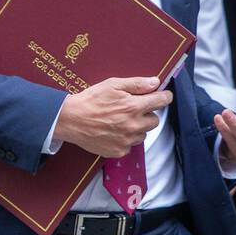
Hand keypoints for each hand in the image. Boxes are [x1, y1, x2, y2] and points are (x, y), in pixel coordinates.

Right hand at [54, 76, 171, 158]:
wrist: (70, 120)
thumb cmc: (91, 99)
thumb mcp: (113, 85)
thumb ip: (137, 84)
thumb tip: (156, 83)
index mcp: (134, 107)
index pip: (161, 102)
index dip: (164, 97)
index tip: (163, 96)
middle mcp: (133, 126)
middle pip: (154, 120)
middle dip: (147, 113)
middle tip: (132, 108)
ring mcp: (127, 141)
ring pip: (143, 134)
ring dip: (137, 127)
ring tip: (120, 120)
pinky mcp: (119, 151)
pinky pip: (131, 145)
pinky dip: (126, 138)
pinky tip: (113, 131)